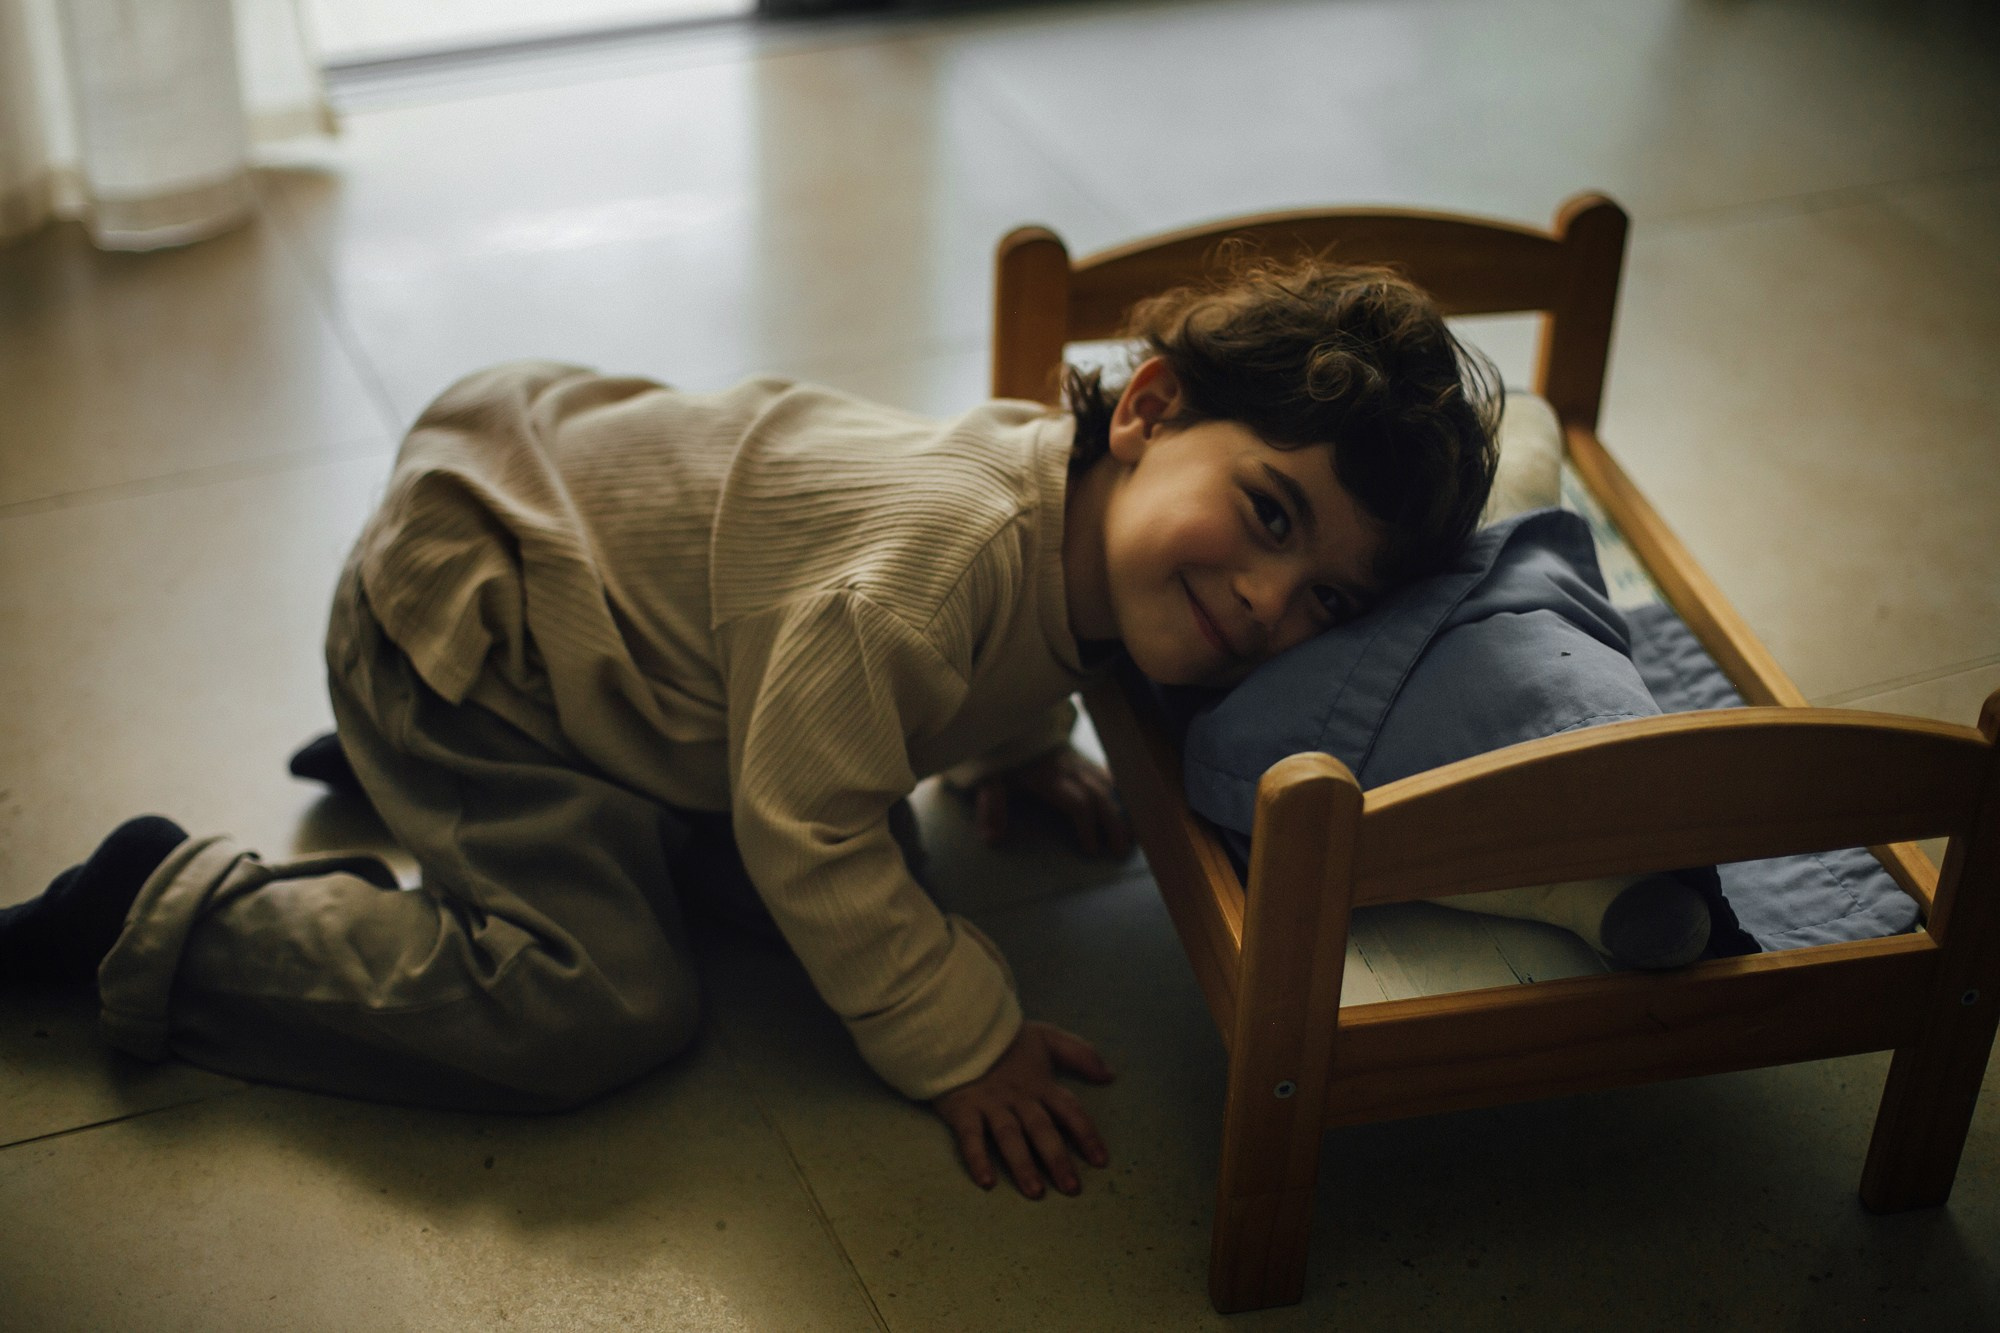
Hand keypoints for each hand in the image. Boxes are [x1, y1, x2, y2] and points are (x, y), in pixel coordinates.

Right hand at [932, 1020, 1113, 1197]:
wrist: (958, 1027)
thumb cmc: (1005, 1041)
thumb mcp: (1046, 1038)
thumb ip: (1079, 1053)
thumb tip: (1111, 1075)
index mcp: (1040, 1084)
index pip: (1069, 1110)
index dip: (1086, 1135)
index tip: (1100, 1161)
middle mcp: (1019, 1097)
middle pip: (1042, 1129)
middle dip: (1057, 1159)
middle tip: (1071, 1189)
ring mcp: (990, 1104)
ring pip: (1009, 1136)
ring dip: (1023, 1164)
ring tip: (1035, 1191)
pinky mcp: (963, 1109)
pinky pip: (970, 1137)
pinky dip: (977, 1159)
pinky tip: (986, 1182)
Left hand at [972, 745, 1131, 857]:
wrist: (1005, 720)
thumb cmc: (997, 756)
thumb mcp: (987, 779)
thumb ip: (991, 807)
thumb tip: (992, 839)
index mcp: (1049, 776)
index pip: (1078, 803)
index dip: (1087, 827)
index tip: (1092, 850)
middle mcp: (1070, 768)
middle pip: (1100, 796)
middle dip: (1114, 824)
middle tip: (1121, 851)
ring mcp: (1078, 759)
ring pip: (1108, 784)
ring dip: (1121, 809)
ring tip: (1132, 835)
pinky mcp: (1080, 755)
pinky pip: (1105, 771)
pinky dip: (1119, 788)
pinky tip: (1129, 804)